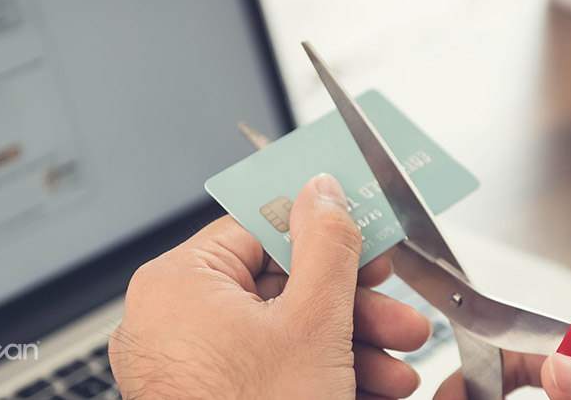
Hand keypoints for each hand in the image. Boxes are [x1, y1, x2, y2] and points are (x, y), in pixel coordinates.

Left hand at [110, 173, 431, 399]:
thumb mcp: (313, 324)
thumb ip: (327, 245)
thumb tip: (325, 191)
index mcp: (177, 284)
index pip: (258, 225)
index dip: (323, 228)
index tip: (364, 229)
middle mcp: (170, 320)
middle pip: (277, 284)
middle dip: (352, 304)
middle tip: (397, 309)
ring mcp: (186, 365)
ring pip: (279, 330)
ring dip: (350, 343)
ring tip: (400, 363)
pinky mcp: (207, 396)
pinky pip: (266, 365)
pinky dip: (318, 371)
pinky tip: (372, 386)